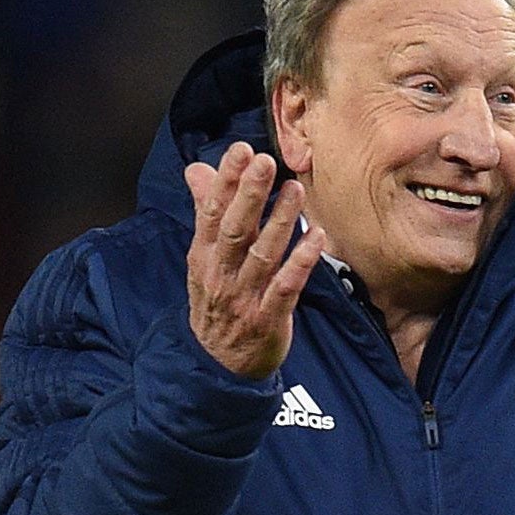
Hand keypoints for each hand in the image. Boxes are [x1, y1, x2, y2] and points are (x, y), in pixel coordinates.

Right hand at [183, 141, 324, 380]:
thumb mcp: (203, 258)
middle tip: (266, 161)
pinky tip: (317, 237)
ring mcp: (243, 297)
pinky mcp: (268, 318)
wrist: (216, 364)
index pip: (211, 211)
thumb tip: (197, 169)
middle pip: (235, 228)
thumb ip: (205, 212)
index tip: (241, 150)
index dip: (226, 181)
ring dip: (280, 220)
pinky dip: (302, 261)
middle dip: (249, 194)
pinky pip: (287, 286)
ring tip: (296, 189)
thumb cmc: (216, 300)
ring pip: (263, 254)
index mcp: (203, 255)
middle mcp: (220, 273)